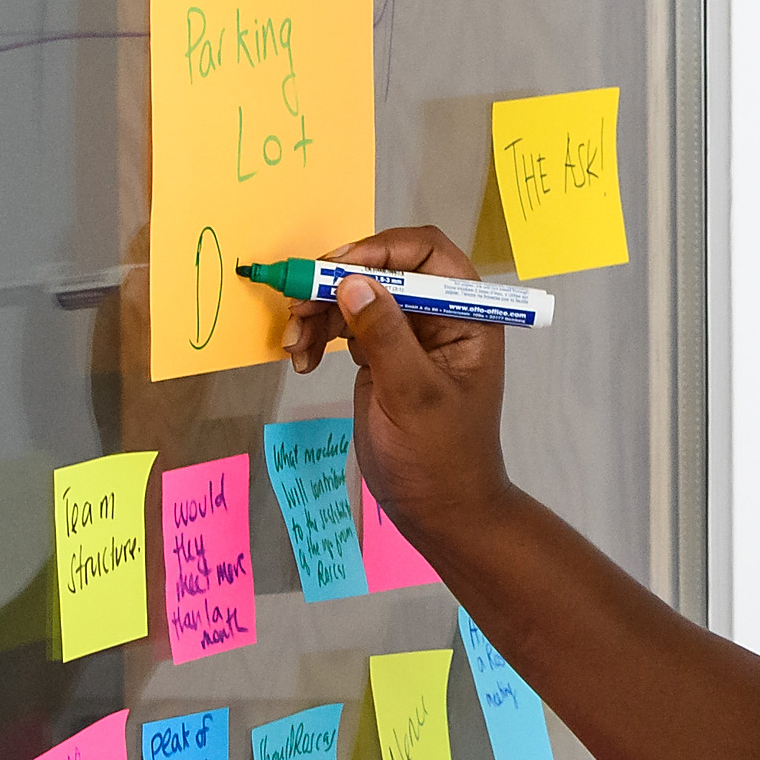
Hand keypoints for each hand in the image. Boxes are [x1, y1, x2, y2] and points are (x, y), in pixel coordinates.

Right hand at [284, 226, 512, 539]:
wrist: (437, 510)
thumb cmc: (441, 456)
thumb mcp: (415, 394)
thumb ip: (386, 335)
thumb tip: (353, 281)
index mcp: (465, 315)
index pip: (428, 254)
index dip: (383, 249)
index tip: (339, 268)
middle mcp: (437, 315)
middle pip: (382, 270)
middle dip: (337, 283)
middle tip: (297, 306)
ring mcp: (406, 334)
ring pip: (355, 296)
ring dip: (318, 312)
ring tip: (293, 344)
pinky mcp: (379, 355)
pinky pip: (343, 326)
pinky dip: (317, 335)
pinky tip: (303, 361)